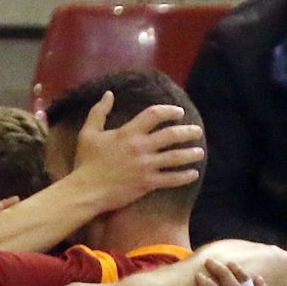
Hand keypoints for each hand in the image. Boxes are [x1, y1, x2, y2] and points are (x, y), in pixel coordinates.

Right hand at [71, 90, 204, 212]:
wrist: (87, 191)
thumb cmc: (86, 162)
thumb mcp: (89, 132)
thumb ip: (99, 112)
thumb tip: (109, 94)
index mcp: (128, 132)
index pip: (154, 114)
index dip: (169, 111)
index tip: (178, 112)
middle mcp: (141, 147)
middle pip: (170, 135)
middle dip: (187, 132)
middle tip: (197, 131)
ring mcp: (146, 166)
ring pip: (174, 157)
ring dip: (190, 154)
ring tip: (200, 152)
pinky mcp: (147, 184)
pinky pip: (170, 179)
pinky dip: (184, 177)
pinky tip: (193, 174)